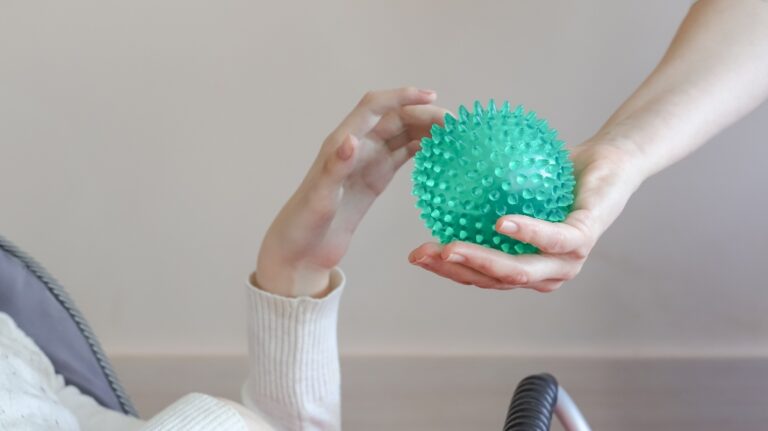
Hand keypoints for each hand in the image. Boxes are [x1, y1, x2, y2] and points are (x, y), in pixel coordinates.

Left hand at [256, 87, 447, 296]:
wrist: (302, 251)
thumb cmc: (304, 223)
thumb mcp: (320, 196)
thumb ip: (335, 167)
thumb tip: (351, 139)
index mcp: (341, 142)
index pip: (375, 106)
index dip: (402, 96)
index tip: (431, 97)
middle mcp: (356, 146)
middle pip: (395, 118)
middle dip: (424, 115)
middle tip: (455, 126)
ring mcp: (367, 162)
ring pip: (401, 135)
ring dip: (426, 130)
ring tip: (453, 134)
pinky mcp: (374, 179)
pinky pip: (401, 156)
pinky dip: (420, 149)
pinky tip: (439, 151)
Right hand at [408, 140, 646, 291]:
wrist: (607, 161)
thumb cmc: (557, 177)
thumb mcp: (512, 190)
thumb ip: (481, 197)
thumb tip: (435, 184)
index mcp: (526, 268)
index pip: (480, 278)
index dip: (446, 270)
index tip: (416, 254)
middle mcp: (545, 274)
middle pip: (493, 281)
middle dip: (455, 271)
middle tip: (425, 254)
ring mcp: (567, 261)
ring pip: (519, 270)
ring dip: (482, 260)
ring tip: (451, 246)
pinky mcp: (584, 239)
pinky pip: (552, 238)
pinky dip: (526, 232)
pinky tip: (501, 223)